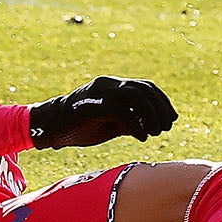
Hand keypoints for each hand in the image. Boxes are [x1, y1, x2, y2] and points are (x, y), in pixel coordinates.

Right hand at [27, 76, 176, 149]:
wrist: (50, 127)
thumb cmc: (80, 126)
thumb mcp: (110, 124)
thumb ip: (129, 121)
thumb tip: (152, 126)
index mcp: (113, 85)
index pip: (145, 87)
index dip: (162, 101)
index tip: (171, 119)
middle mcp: (109, 84)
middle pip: (145, 89)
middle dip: (161, 108)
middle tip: (167, 127)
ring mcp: (101, 92)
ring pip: (137, 96)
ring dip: (151, 115)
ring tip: (156, 132)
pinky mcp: (94, 105)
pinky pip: (123, 111)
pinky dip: (136, 125)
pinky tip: (142, 137)